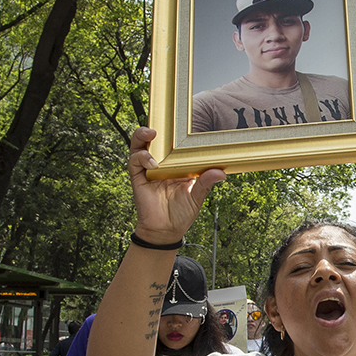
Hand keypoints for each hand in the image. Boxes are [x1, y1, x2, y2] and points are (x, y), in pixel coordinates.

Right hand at [129, 127, 225, 242]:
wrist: (165, 231)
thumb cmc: (181, 214)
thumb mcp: (196, 196)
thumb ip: (205, 183)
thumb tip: (221, 172)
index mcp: (175, 165)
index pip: (172, 144)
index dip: (172, 132)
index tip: (182, 123)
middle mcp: (160, 164)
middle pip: (152, 140)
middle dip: (153, 128)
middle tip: (160, 124)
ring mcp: (147, 170)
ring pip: (139, 146)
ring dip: (142, 136)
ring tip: (151, 133)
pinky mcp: (138, 178)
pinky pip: (134, 162)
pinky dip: (141, 157)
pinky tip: (152, 162)